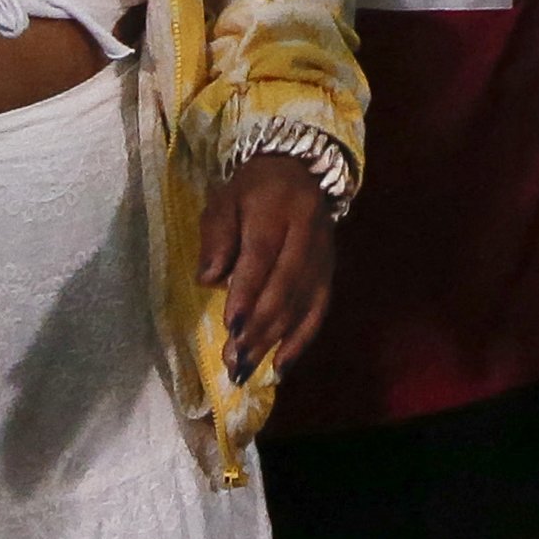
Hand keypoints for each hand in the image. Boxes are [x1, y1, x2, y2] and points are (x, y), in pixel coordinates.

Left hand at [200, 152, 335, 381]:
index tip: (231, 326)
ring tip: (247, 368)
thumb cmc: (252, 190)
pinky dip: (301, 339)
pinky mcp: (330, 271)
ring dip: (275, 339)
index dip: (247, 292)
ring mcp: (323, 254)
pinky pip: (319, 309)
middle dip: (260, 326)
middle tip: (235, 360)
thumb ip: (217, 237)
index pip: (262, 255)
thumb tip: (209, 279)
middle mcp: (308, 233)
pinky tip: (282, 365)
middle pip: (285, 284)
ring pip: (302, 302)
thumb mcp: (224, 201)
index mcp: (278, 208)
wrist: (301, 170)